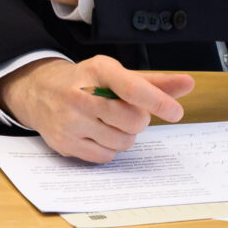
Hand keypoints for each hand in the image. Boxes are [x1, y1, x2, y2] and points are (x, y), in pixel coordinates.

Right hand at [0, 55, 195, 162]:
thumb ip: (153, 83)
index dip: (158, 102)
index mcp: (98, 71)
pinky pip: (106, 156)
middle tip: (126, 112)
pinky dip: (109, 148)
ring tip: (108, 123)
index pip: (133, 88)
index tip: (175, 113)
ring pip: (123, 142)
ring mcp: (70, 121)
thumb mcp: (116, 75)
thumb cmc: (86, 83)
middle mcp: (80, 95)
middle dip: (138, 120)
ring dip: (124, 135)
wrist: (39, 92)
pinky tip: (97, 134)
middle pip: (133, 121)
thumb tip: (188, 84)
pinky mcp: (65, 143)